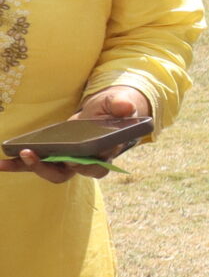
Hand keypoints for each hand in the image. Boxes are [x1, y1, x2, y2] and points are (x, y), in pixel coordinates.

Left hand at [1, 86, 149, 182]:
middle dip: (49, 168)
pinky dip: (18, 164)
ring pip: (51, 171)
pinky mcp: (54, 155)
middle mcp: (86, 162)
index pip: (97, 165)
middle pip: (69, 173)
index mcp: (106, 152)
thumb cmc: (115, 108)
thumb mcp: (119, 103)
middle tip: (33, 156)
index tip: (73, 160)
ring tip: (11, 158)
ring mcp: (68, 160)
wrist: (105, 110)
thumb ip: (122, 105)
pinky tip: (1, 162)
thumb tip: (128, 108)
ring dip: (31, 167)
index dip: (85, 165)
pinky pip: (36, 163)